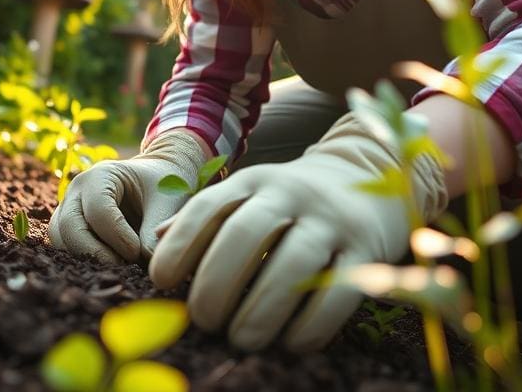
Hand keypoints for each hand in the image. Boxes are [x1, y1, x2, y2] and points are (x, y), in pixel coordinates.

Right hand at [48, 129, 208, 264]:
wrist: (154, 180)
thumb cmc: (161, 185)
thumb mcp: (165, 201)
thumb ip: (155, 230)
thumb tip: (149, 264)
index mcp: (100, 175)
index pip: (98, 211)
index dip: (117, 237)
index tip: (138, 252)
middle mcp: (77, 190)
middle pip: (69, 226)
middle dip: (95, 253)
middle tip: (124, 268)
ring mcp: (68, 207)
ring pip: (60, 239)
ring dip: (86, 258)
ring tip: (118, 266)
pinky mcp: (67, 226)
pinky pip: (64, 246)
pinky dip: (83, 259)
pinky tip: (110, 264)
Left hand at [148, 112, 447, 351]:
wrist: (366, 177)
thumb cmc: (289, 200)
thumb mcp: (247, 195)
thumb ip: (206, 217)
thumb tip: (154, 242)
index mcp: (253, 181)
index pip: (209, 207)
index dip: (180, 244)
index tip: (162, 281)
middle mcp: (289, 193)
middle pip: (247, 234)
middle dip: (217, 280)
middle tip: (202, 319)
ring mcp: (331, 219)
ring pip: (294, 263)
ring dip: (262, 307)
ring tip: (240, 338)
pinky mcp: (367, 248)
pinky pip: (340, 289)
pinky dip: (313, 322)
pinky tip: (291, 343)